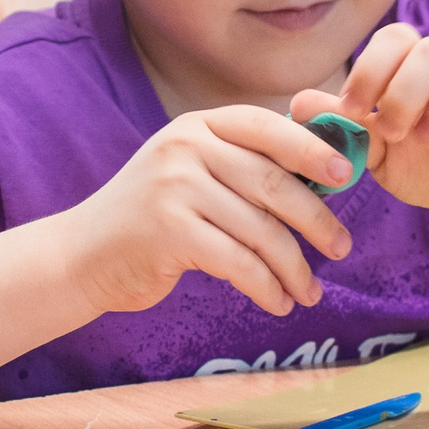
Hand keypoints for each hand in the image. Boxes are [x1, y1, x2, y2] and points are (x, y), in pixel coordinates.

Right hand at [61, 106, 355, 318]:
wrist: (81, 256)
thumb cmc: (154, 217)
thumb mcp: (193, 173)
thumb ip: (244, 165)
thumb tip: (326, 175)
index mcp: (200, 126)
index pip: (268, 126)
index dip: (313, 148)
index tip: (348, 176)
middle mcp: (186, 147)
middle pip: (274, 182)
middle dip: (316, 219)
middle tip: (343, 247)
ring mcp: (175, 187)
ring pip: (260, 229)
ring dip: (293, 266)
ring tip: (309, 292)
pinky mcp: (169, 231)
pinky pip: (238, 261)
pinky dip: (265, 286)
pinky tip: (278, 302)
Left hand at [300, 25, 428, 236]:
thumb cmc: (426, 165)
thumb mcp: (378, 151)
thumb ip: (346, 126)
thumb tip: (298, 102)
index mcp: (419, 74)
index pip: (398, 37)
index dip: (372, 66)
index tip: (354, 109)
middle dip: (405, 89)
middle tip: (393, 131)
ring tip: (428, 141)